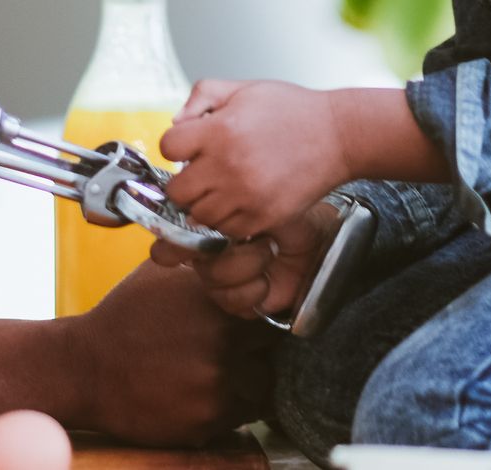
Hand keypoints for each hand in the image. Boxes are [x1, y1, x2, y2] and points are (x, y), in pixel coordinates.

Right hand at [66, 262, 276, 443]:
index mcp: (215, 302)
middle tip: (234, 350)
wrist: (84, 368)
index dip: (265, 317)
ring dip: (247, 382)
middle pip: (272, 350)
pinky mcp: (208, 420)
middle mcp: (220, 342)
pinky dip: (228, 406)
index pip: (272, 310)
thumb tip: (241, 254)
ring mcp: (216, 384)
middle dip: (258, 350)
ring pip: (262, 386)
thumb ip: (206, 267)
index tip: (253, 323)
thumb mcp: (163, 275)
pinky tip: (197, 392)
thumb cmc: (125, 316)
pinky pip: (242, 415)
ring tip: (213, 372)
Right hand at [150, 199, 341, 320]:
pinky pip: (230, 301)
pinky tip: (269, 278)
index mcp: (205, 223)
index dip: (169, 245)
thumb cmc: (288, 202)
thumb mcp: (255, 189)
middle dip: (216, 248)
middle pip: (187, 263)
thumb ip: (221, 191)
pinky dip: (254, 290)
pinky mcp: (241, 299)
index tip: (174, 246)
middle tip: (247, 236)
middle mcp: (209, 251)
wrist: (320, 234)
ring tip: (269, 249)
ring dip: (245, 263)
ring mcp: (224, 275)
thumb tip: (192, 206)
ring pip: (211, 278)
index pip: (170, 239)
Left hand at [159, 80, 349, 239]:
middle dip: (185, 180)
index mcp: (220, 130)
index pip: (168, 147)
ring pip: (199, 215)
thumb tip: (176, 122)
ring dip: (204, 202)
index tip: (190, 145)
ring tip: (222, 187)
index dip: (177, 145)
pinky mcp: (264, 218)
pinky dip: (227, 219)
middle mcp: (229, 166)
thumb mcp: (244, 89)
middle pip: (177, 191)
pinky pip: (226, 230)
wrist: (338, 136)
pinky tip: (239, 200)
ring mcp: (246, 196)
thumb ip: (202, 96)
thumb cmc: (292, 110)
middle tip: (202, 172)